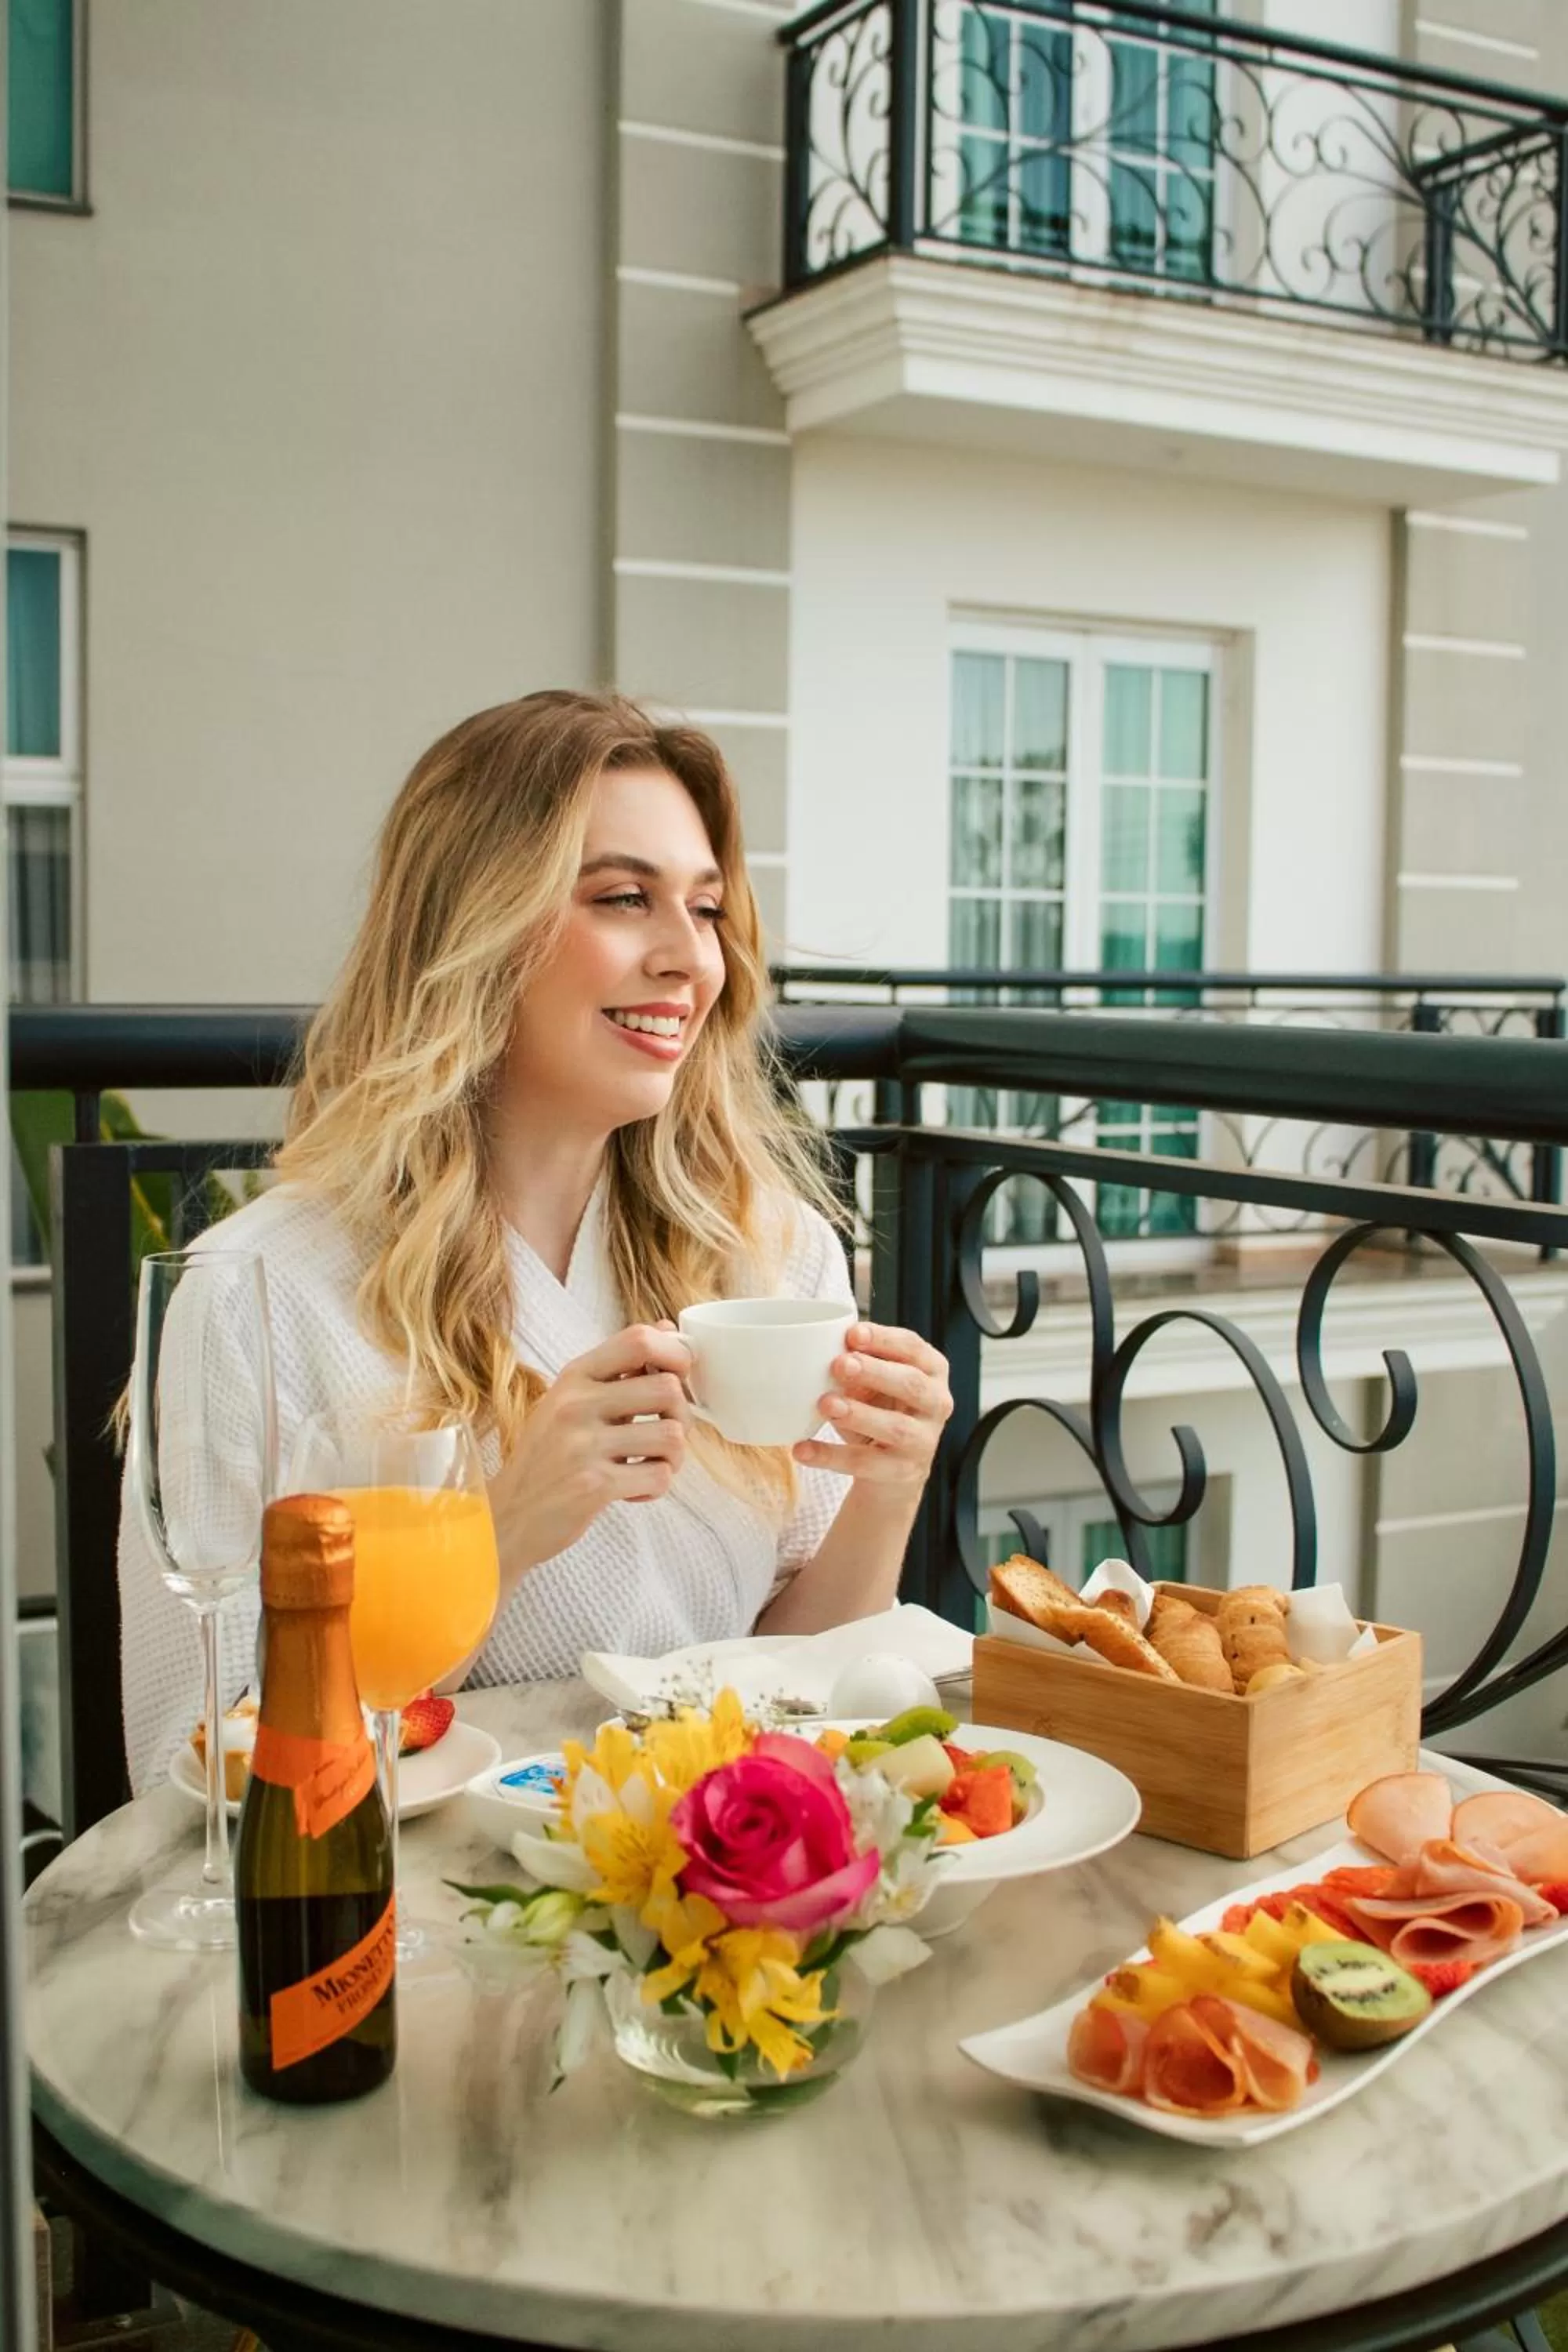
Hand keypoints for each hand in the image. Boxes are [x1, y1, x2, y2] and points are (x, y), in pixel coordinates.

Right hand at [489, 1323, 691, 1572]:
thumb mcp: (570, 1403)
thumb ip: (618, 1370)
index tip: (679, 1376)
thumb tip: (668, 1329)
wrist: (506, 1517)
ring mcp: (583, 1445)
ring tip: (648, 1466)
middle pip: (667, 1388)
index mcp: (573, 1378)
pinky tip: (631, 1490)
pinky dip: (655, 1487)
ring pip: (671, 1435)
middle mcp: (576, 1404)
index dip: (676, 1352)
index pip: (638, 1340)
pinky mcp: (593, 1485)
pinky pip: (659, 1476)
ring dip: (673, 1457)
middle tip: (664, 1436)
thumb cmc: (546, 1459)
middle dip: (681, 1415)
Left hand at [793, 1321, 951, 1488]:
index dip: (884, 1339)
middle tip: (839, 1364)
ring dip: (858, 1414)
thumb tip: (822, 1349)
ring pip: (895, 1427)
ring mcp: (924, 1441)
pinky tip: (802, 1449)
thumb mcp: (872, 1383)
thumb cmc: (880, 1410)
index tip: (852, 1334)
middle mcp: (936, 1404)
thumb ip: (857, 1365)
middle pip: (911, 1384)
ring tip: (825, 1404)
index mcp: (932, 1370)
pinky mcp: (903, 1472)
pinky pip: (866, 1463)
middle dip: (875, 1372)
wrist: (891, 1471)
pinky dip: (831, 1456)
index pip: (912, 1348)